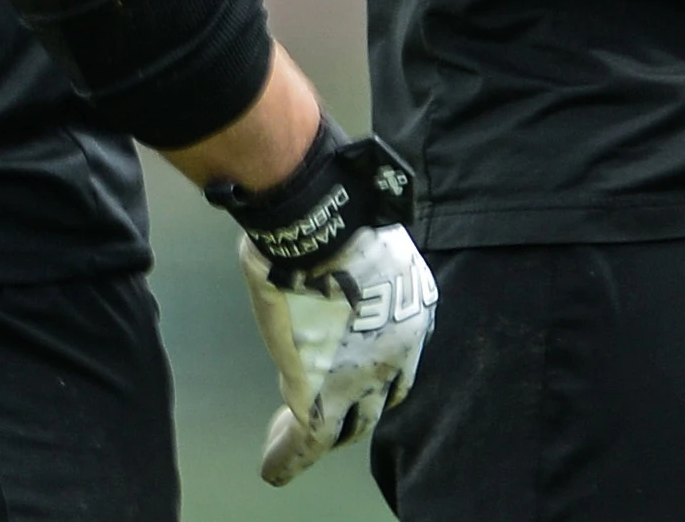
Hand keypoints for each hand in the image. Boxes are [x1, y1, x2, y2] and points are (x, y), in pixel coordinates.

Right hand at [242, 223, 436, 484]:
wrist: (320, 226)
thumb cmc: (335, 215)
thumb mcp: (367, 240)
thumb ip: (355, 266)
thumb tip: (330, 262)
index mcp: (412, 304)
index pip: (399, 351)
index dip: (378, 367)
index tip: (357, 371)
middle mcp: (401, 346)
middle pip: (383, 395)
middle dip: (359, 412)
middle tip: (338, 425)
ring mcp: (364, 374)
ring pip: (348, 424)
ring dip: (324, 439)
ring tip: (289, 453)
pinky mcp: (324, 393)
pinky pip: (311, 438)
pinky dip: (288, 456)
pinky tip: (272, 468)